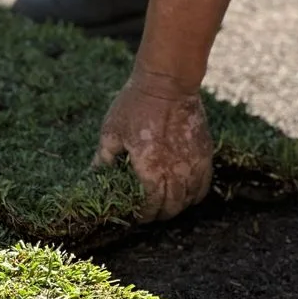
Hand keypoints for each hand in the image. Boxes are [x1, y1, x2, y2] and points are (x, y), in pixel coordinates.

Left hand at [93, 69, 212, 222]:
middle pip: (172, 207)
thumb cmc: (135, 105)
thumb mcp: (111, 131)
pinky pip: (204, 184)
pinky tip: (186, 192)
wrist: (167, 83)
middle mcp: (175, 171)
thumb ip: (103, 158)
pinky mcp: (205, 153)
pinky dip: (195, 194)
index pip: (151, 206)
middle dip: (159, 214)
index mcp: (150, 169)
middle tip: (149, 211)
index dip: (143, 215)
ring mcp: (194, 163)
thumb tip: (92, 176)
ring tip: (166, 204)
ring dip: (178, 206)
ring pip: (190, 199)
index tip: (136, 214)